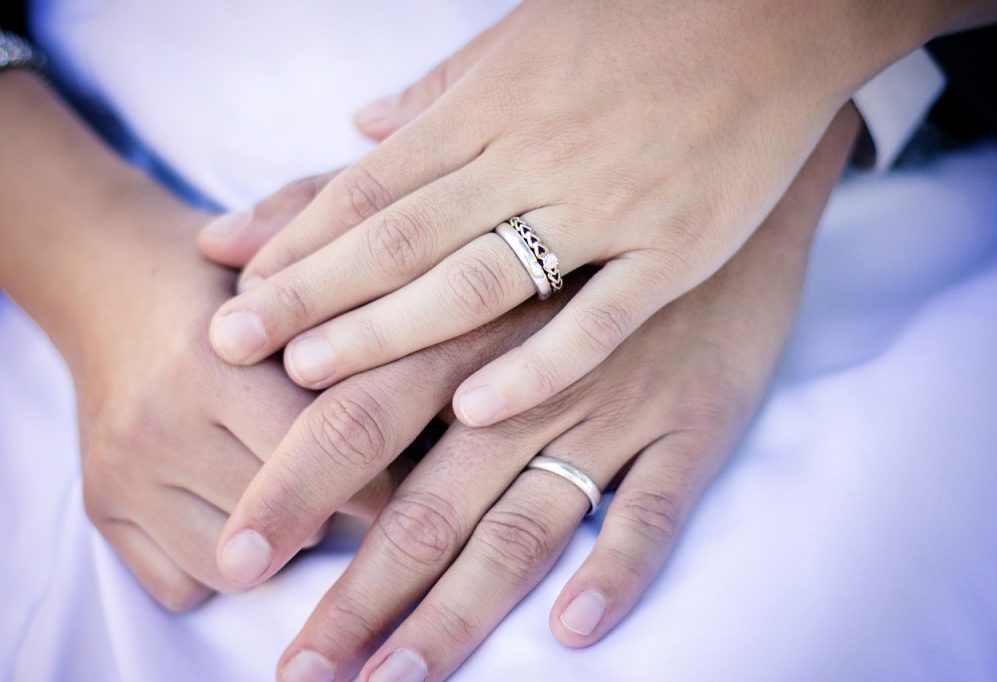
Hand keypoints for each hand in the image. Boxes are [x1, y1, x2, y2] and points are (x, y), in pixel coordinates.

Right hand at [0, 71, 404, 609]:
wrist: (110, 277)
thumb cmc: (230, 276)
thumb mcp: (298, 267)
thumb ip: (357, 312)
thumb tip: (442, 396)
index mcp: (207, 361)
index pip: (325, 448)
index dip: (392, 471)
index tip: (430, 468)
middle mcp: (155, 425)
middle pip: (285, 521)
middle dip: (348, 513)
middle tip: (382, 489)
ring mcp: (120, 474)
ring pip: (234, 568)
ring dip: (288, 548)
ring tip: (312, 496)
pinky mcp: (100, 508)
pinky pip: (181, 586)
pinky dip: (226, 566)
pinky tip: (251, 515)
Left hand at [202, 0, 922, 431]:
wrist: (780, 15)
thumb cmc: (646, 24)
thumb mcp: (528, 37)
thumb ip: (442, 93)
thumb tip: (361, 127)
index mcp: (494, 107)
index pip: (375, 183)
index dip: (302, 236)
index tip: (238, 282)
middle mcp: (535, 156)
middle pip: (400, 236)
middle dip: (309, 291)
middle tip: (230, 341)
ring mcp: (608, 206)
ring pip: (480, 278)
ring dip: (389, 328)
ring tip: (309, 374)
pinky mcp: (676, 251)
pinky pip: (599, 317)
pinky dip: (537, 362)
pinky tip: (474, 408)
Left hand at [213, 102, 859, 679]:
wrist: (699, 157)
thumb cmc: (554, 186)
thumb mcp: (433, 179)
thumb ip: (328, 211)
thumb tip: (213, 240)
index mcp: (457, 318)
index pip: (355, 415)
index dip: (289, 490)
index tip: (232, 562)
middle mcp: (525, 373)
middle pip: (429, 499)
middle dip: (357, 592)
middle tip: (296, 672)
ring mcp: (614, 401)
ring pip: (528, 523)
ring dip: (459, 610)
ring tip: (394, 681)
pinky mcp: (694, 421)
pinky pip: (657, 507)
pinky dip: (617, 567)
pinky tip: (572, 630)